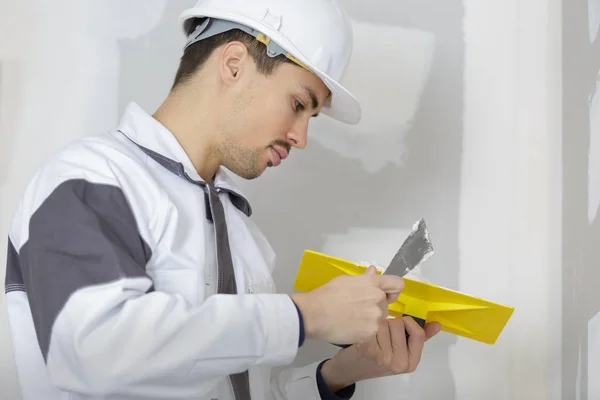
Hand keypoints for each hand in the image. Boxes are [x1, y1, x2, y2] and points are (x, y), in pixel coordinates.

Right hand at [290, 266, 403, 343]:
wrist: (314, 314)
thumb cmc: (327, 294)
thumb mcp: (346, 280)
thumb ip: (364, 278)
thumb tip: (374, 271)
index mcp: (373, 283)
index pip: (397, 284)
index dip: (392, 290)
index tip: (386, 295)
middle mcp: (378, 298)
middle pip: (385, 303)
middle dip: (374, 306)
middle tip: (356, 309)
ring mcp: (376, 316)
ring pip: (379, 318)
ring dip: (369, 319)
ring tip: (351, 319)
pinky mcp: (371, 332)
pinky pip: (372, 330)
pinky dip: (363, 330)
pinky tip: (349, 327)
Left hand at [320, 317, 440, 390]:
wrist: (350, 369)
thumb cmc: (376, 358)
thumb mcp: (400, 351)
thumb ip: (419, 338)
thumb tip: (436, 325)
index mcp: (411, 362)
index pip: (418, 333)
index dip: (408, 323)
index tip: (399, 325)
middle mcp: (399, 362)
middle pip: (399, 323)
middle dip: (389, 323)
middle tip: (381, 335)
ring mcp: (383, 357)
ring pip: (384, 322)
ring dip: (377, 324)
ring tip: (372, 336)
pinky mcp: (368, 349)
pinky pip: (372, 326)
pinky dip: (366, 327)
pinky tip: (363, 336)